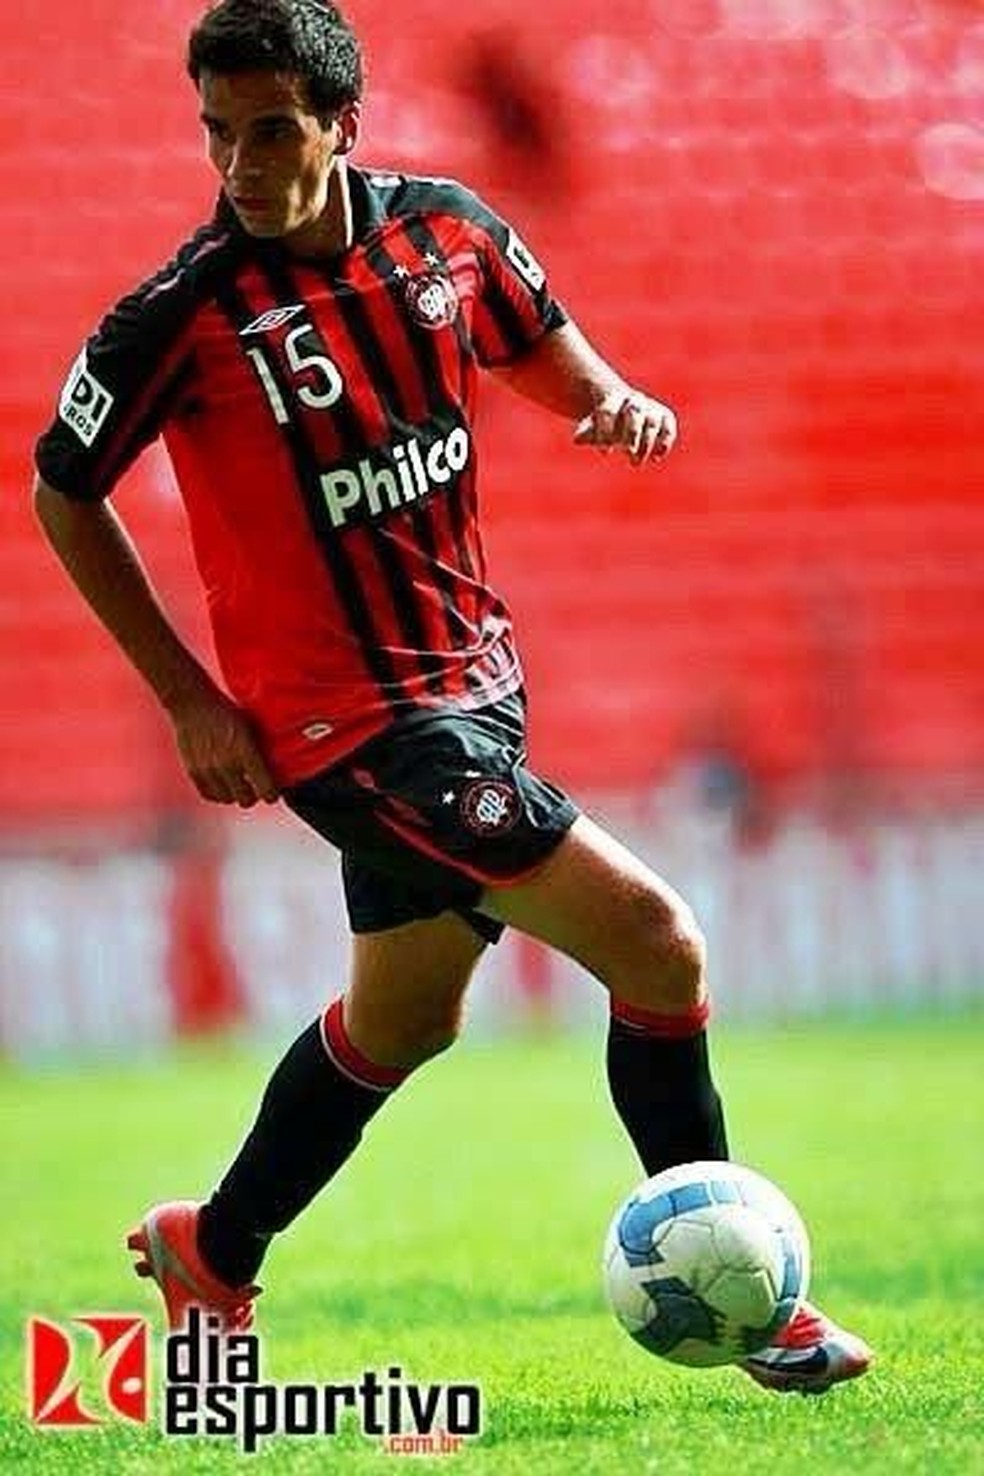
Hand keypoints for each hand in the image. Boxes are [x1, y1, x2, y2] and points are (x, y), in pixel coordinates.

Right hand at [169, 686, 279, 806]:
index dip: (272, 794)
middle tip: (256, 788)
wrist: (193, 703)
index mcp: (246, 752)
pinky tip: (223, 784)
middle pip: (246, 800)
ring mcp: (209, 770)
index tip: (273, 792)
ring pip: (228, 799)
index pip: (266, 790)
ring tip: (238, 784)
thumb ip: (261, 749)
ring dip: (235, 794)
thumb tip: (276, 768)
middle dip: (254, 795)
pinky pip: (209, 795)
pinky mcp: (193, 771)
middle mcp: (228, 765)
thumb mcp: (251, 727)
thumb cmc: (227, 711)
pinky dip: (218, 794)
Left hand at [573, 389, 677, 464]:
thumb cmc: (604, 424)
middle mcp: (633, 400)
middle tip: (628, 453)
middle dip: (632, 433)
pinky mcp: (664, 417)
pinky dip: (665, 442)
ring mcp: (650, 407)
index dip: (606, 431)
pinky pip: (668, 427)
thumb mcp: (592, 427)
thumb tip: (577, 439)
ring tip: (635, 462)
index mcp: (612, 399)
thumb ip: (586, 432)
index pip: (608, 412)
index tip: (605, 452)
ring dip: (646, 443)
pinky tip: (656, 458)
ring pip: (652, 421)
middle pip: (634, 413)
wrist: (622, 411)